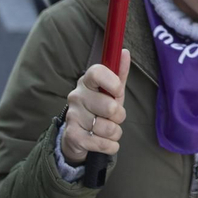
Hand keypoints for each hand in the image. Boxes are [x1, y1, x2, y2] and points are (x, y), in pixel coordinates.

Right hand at [61, 48, 130, 164]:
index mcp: (87, 82)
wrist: (78, 136)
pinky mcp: (73, 136)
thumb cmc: (99, 108)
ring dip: (115, 132)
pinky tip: (107, 143)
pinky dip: (111, 146)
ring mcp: (73, 116)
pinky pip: (102, 144)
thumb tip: (125, 52)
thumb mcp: (111, 91)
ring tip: (109, 129)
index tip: (118, 90)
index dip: (112, 81)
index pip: (96, 73)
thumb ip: (120, 73)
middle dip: (119, 116)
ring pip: (108, 128)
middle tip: (114, 116)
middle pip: (110, 107)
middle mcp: (77, 96)